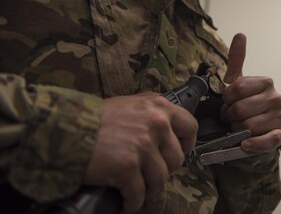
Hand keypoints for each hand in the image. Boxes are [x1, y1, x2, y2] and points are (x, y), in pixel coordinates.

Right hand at [83, 92, 197, 213]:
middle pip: (176, 159)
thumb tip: (168, 127)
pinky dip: (131, 202)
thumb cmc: (94, 118)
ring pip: (160, 179)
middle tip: (148, 174)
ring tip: (134, 187)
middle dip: (163, 170)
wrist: (64, 129)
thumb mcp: (129, 104)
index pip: (190, 127)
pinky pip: (139, 194)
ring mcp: (143, 145)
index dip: (186, 144)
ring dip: (147, 187)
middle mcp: (156, 123)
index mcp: (159, 106)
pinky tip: (124, 201)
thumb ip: (151, 112)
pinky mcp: (128, 166)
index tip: (178, 152)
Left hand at [221, 33, 280, 152]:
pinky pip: (265, 141)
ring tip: (239, 127)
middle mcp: (276, 98)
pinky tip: (246, 143)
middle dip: (230, 116)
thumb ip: (237, 59)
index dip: (226, 98)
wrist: (258, 129)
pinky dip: (253, 144)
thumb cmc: (246, 104)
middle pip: (240, 109)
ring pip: (247, 126)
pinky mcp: (280, 135)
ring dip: (237, 130)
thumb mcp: (239, 82)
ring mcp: (280, 117)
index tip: (227, 102)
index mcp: (266, 82)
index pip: (236, 88)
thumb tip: (240, 34)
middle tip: (232, 117)